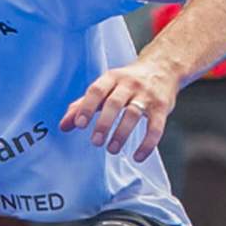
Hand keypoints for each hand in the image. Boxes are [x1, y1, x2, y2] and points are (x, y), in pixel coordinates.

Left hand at [59, 61, 177, 161]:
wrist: (163, 68)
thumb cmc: (126, 83)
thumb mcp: (104, 88)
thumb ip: (83, 105)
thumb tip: (63, 126)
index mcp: (111, 78)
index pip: (96, 91)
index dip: (87, 107)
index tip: (79, 125)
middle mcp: (129, 84)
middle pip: (114, 103)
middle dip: (103, 124)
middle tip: (95, 142)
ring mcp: (147, 95)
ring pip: (134, 114)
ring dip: (122, 134)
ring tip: (112, 149)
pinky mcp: (162, 107)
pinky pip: (156, 127)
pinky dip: (147, 144)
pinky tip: (137, 156)